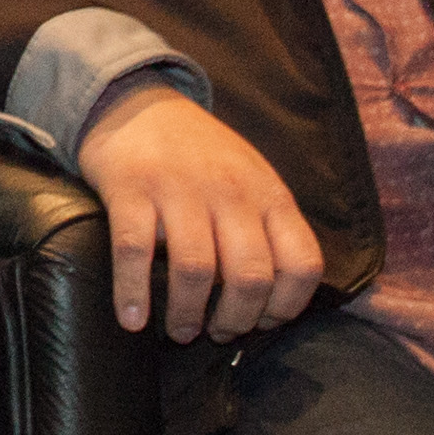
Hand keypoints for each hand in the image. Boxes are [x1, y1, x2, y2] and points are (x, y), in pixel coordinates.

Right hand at [75, 82, 326, 340]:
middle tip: (215, 333)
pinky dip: (133, 294)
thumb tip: (270, 300)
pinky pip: (135, 252)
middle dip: (234, 320)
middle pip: (249, 276)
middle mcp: (230, 192)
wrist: (136, 101)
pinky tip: (132, 319)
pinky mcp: (131, 189)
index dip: (287, 305)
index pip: (301, 263)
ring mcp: (179, 189)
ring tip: (180, 330)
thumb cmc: (199, 154)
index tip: (262, 322)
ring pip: (195, 271)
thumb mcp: (251, 178)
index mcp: (268, 194)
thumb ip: (267, 227)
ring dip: (187, 314)